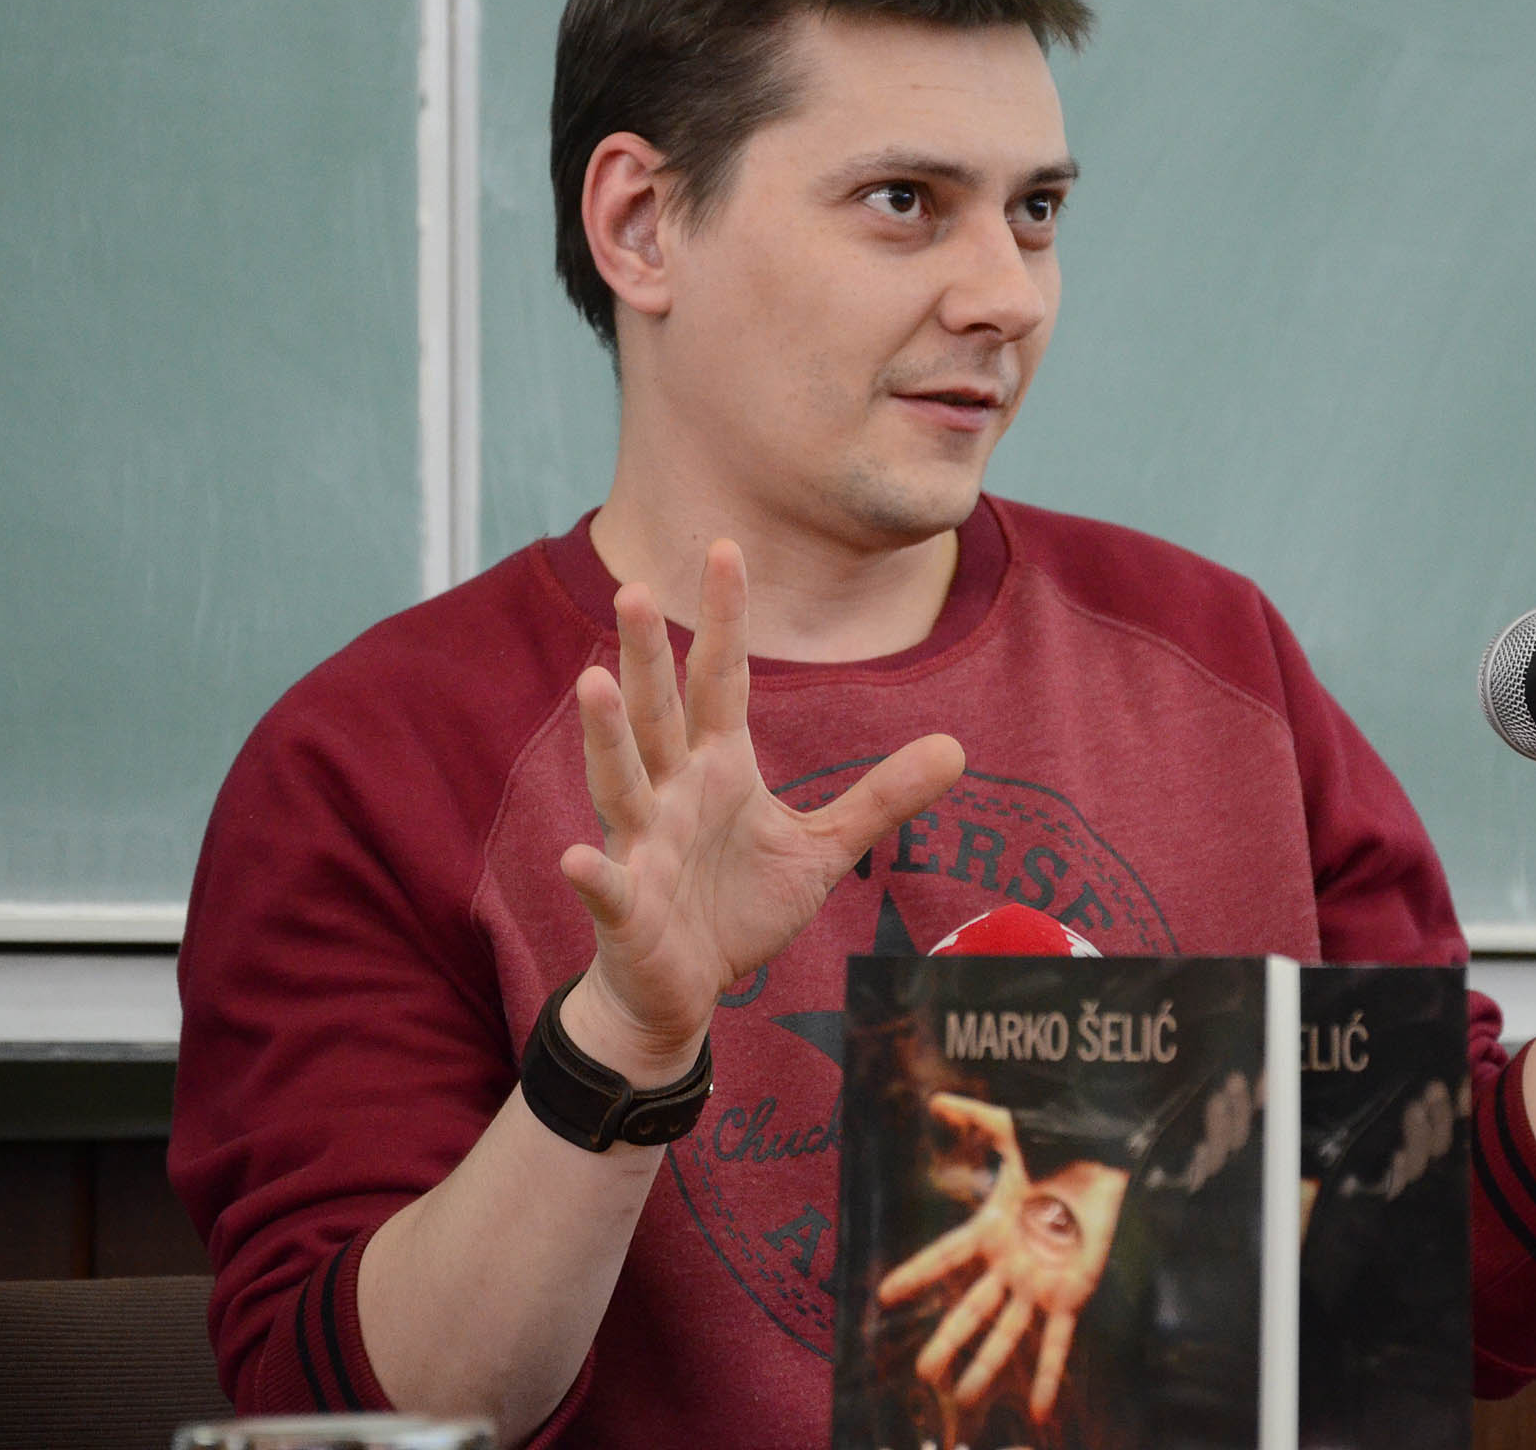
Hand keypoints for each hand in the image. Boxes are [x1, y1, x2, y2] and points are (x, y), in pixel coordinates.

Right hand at [557, 540, 964, 1073]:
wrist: (685, 989)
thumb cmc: (740, 908)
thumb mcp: (824, 847)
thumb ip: (881, 797)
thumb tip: (958, 746)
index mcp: (717, 767)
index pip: (721, 678)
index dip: (724, 617)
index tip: (725, 547)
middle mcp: (671, 792)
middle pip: (658, 711)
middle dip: (645, 653)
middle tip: (631, 585)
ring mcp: (641, 844)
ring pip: (619, 778)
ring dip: (606, 734)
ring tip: (592, 682)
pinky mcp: (626, 906)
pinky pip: (607, 883)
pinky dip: (593, 871)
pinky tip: (577, 856)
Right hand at [876, 1093, 1129, 1420]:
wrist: (1105, 1161)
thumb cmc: (1057, 1148)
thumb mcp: (1012, 1131)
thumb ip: (975, 1117)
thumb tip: (936, 1101)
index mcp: (992, 1230)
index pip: (946, 1256)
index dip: (917, 1274)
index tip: (885, 1295)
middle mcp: (1010, 1264)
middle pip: (971, 1308)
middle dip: (948, 1340)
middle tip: (923, 1372)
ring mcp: (1039, 1283)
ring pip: (1007, 1332)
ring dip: (987, 1365)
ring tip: (965, 1395)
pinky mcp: (1071, 1295)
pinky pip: (1057, 1341)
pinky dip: (1047, 1374)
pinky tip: (1038, 1408)